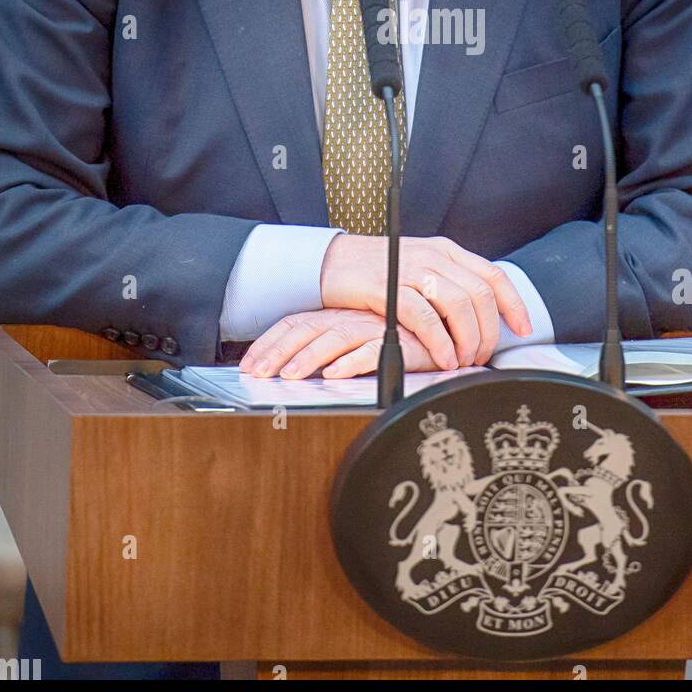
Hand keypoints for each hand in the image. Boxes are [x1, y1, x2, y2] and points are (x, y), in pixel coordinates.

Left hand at [239, 309, 437, 379]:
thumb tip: (295, 369)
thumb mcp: (358, 338)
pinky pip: (370, 349)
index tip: (249, 365)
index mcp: (337, 315)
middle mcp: (350, 317)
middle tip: (259, 374)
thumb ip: (332, 348)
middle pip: (306, 330)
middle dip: (278, 352)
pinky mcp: (398, 338)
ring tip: (291, 376)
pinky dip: (351, 362)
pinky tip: (334, 374)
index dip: (270, 343)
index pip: (295, 324)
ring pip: (334, 338)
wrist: (443, 331)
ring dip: (310, 357)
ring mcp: (372, 326)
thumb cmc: (399, 335)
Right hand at [318, 233, 532, 368]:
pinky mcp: (389, 287)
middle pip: (480, 294)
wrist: (330, 263)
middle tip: (482, 356)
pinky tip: (443, 358)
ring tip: (463, 360)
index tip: (523, 329)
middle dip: (489, 331)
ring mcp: (412, 269)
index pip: (492, 275)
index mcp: (446, 251)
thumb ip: (447, 284)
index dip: (514, 304)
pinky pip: (425, 317)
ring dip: (467, 339)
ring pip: (458, 305)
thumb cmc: (375, 273)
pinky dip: (440, 342)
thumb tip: (478, 317)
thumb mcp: (419, 269)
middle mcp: (434, 256)